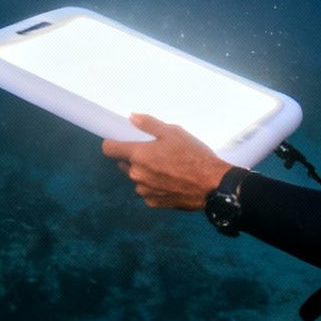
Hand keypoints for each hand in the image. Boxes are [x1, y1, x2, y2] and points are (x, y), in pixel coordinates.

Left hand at [100, 114, 231, 210]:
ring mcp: (145, 191)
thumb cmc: (193, 156)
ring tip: (166, 168)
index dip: (112, 143)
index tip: (120, 141)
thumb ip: (149, 124)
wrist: (212, 184)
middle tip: (154, 154)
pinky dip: (154, 187)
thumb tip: (131, 117)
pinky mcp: (155, 202)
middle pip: (124, 164)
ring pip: (137, 179)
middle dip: (134, 158)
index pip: (109, 149)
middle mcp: (136, 175)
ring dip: (145, 173)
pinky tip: (170, 182)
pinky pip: (148, 192)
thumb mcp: (173, 132)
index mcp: (138, 155)